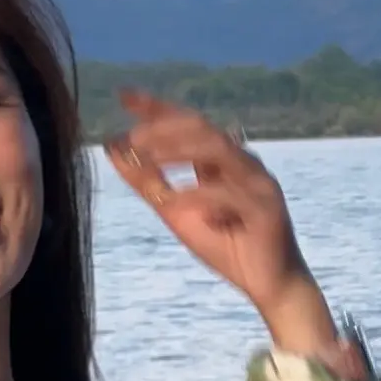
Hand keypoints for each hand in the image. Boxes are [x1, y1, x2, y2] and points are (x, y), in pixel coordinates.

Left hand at [104, 88, 335, 346]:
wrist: (269, 285)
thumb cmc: (226, 246)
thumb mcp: (174, 211)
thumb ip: (146, 181)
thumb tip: (112, 147)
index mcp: (221, 161)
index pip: (187, 124)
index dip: (156, 108)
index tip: (124, 95)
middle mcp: (242, 163)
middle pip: (202, 128)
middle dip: (164, 127)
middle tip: (131, 136)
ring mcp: (258, 182)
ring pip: (218, 150)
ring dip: (179, 149)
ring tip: (146, 155)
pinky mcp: (267, 208)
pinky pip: (230, 193)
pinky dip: (199, 194)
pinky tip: (174, 200)